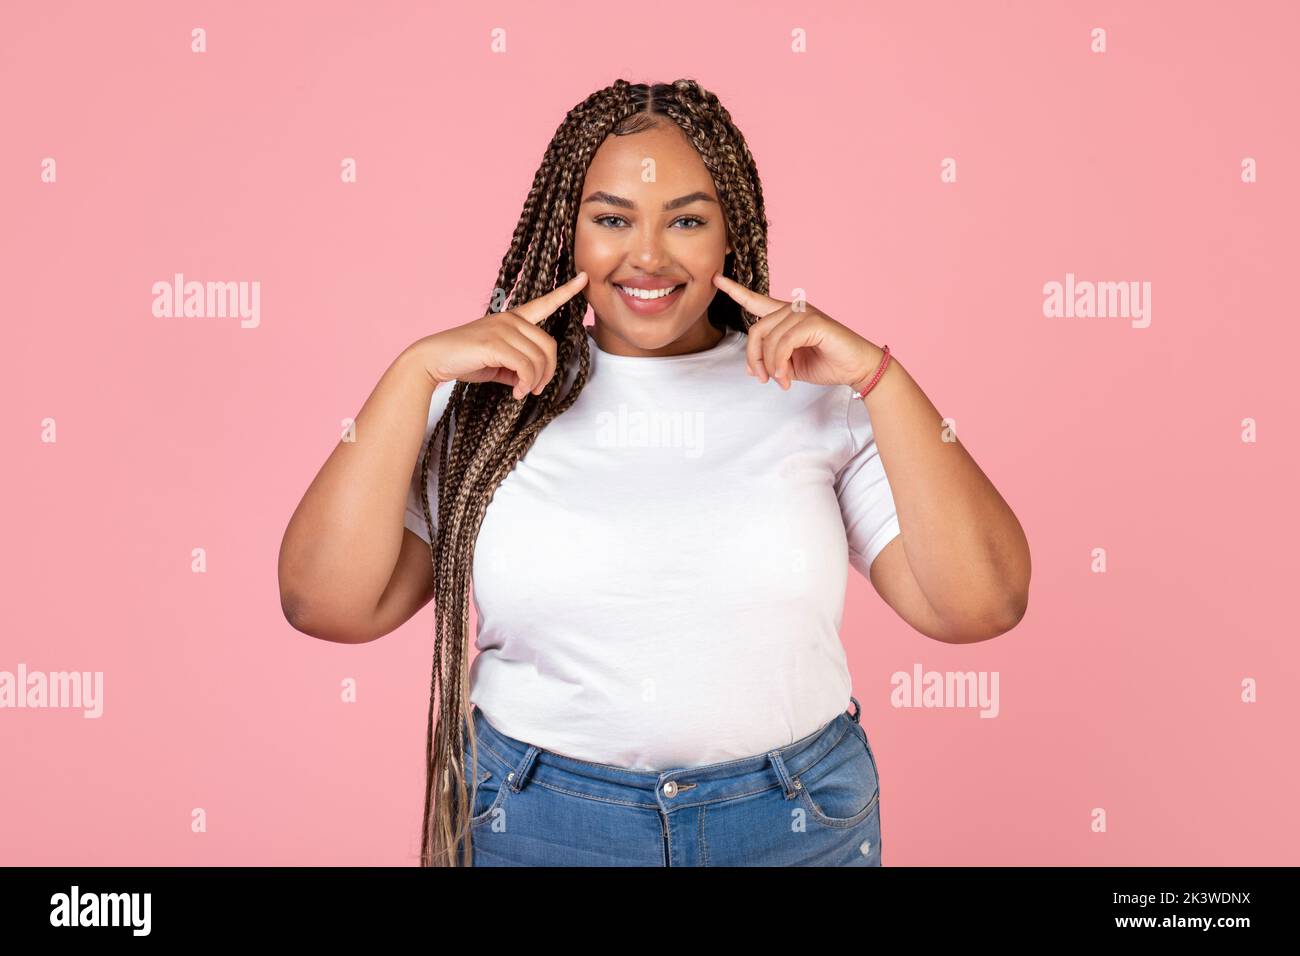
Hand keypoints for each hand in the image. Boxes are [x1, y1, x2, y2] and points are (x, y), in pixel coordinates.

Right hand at [411, 272, 589, 399]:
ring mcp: (503, 329)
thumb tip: (527, 382)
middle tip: (534, 389)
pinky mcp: (495, 343)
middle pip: (549, 346)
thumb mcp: (496, 362)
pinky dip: (525, 384)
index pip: (544, 302)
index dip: (566, 292)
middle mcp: (511, 320)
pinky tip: (515, 392)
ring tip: (521, 392)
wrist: (433, 359)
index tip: (585, 278)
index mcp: (513, 319)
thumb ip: (515, 365)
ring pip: (539, 359)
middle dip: (548, 372)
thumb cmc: (463, 360)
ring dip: (534, 382)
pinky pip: (526, 367)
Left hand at [712, 273, 883, 392]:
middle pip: (756, 330)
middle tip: (763, 379)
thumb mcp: (791, 365)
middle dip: (754, 358)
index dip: (735, 291)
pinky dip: (780, 364)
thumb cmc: (828, 363)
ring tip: (779, 381)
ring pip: (768, 338)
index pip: (756, 301)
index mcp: (787, 316)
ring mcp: (804, 313)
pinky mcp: (814, 322)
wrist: (857, 368)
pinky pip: (783, 343)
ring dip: (770, 366)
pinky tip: (786, 378)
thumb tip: (751, 369)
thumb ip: (772, 361)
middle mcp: (794, 309)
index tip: (716, 279)